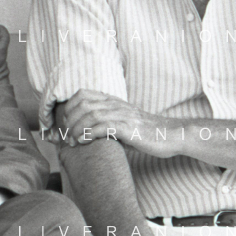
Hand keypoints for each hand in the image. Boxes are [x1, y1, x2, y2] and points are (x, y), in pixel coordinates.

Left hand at [57, 89, 180, 157]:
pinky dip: (89, 134)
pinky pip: (104, 126)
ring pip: (91, 114)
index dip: (69, 107)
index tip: (65, 123)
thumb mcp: (123, 122)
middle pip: (83, 104)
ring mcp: (123, 115)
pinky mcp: (129, 128)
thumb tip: (83, 132)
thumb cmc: (146, 133)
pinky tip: (83, 142)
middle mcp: (116, 105)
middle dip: (69, 120)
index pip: (82, 94)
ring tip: (72, 141)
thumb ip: (106, 122)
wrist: (171, 135)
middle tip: (65, 136)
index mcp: (113, 101)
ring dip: (76, 128)